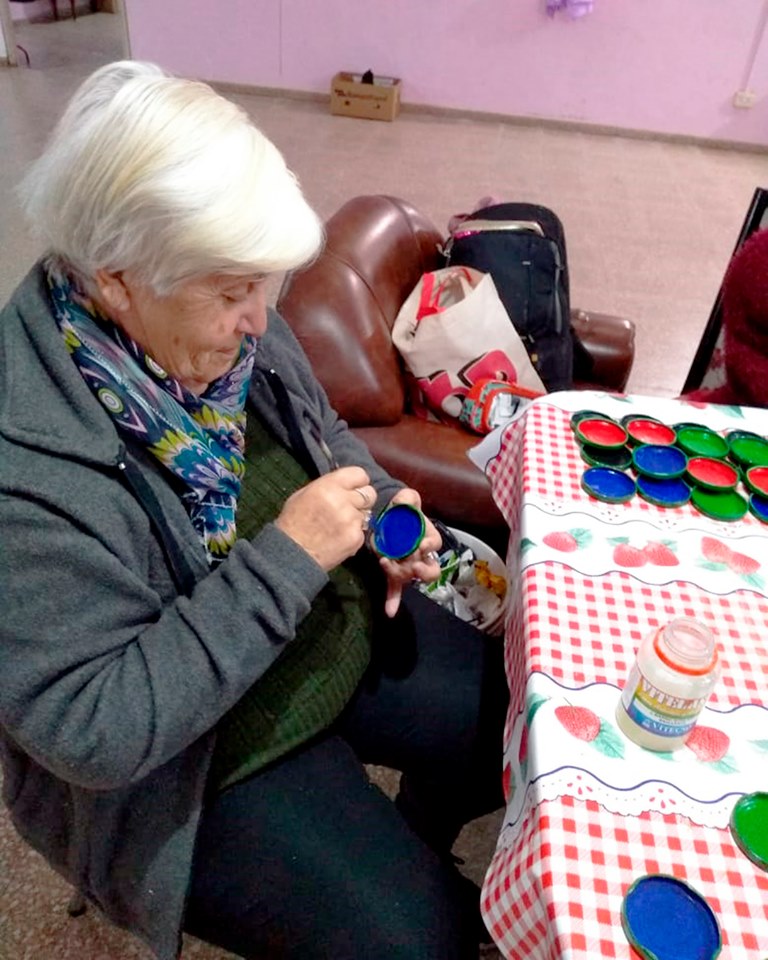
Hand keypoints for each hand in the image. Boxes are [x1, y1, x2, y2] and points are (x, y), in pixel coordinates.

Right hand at [275, 466, 376, 571]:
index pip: (360, 474)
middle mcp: (343, 500)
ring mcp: (351, 520)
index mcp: (329, 485)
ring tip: (338, 525)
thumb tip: (345, 484)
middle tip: (350, 507)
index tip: (354, 488)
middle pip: (370, 493)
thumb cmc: (293, 523)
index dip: (358, 482)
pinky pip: (362, 531)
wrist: (292, 553)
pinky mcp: (356, 538)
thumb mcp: (304, 494)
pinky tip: (338, 537)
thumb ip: (328, 485)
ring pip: (366, 513)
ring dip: (356, 518)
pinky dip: (353, 534)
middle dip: (362, 500)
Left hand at [376, 489, 442, 617]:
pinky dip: (393, 600)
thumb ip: (408, 498)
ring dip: (401, 576)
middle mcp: (420, 554)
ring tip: (388, 566)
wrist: (386, 515)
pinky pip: (395, 588)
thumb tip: (404, 501)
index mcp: (426, 537)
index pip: (434, 544)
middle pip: (431, 569)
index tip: (422, 545)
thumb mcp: (406, 499)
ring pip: (410, 577)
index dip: (429, 545)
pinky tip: (389, 611)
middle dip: (424, 571)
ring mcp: (407, 564)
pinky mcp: (393, 570)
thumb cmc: (400, 509)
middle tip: (415, 568)